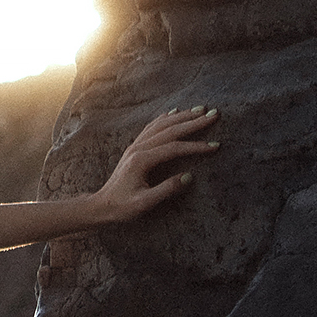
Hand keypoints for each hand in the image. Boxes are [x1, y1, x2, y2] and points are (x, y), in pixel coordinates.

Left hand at [94, 106, 219, 223]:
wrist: (101, 206)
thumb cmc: (122, 207)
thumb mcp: (144, 203)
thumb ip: (166, 190)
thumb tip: (189, 176)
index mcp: (141, 160)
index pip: (174, 148)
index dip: (195, 146)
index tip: (214, 146)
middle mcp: (137, 148)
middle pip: (170, 130)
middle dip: (193, 122)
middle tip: (214, 114)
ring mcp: (135, 146)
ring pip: (161, 125)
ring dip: (182, 116)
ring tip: (200, 110)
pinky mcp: (133, 148)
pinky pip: (151, 127)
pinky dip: (164, 118)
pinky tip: (174, 112)